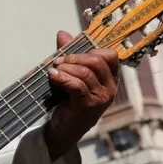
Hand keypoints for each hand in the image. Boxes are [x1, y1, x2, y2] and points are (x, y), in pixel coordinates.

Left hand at [44, 30, 120, 159]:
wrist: (62, 130)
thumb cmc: (68, 101)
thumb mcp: (70, 75)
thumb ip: (69, 55)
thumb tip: (62, 33)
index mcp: (110, 78)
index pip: (109, 55)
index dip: (90, 50)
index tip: (71, 54)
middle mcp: (110, 88)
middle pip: (97, 61)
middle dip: (75, 57)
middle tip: (58, 61)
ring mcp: (101, 98)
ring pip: (86, 73)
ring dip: (67, 67)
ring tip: (53, 69)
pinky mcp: (88, 106)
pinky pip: (77, 86)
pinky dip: (63, 77)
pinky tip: (52, 75)